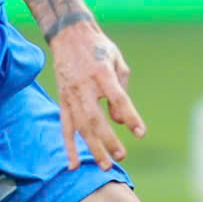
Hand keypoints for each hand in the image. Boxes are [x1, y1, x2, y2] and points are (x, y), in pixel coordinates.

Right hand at [48, 19, 144, 167]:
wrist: (68, 35)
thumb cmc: (98, 49)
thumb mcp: (117, 62)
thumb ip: (122, 91)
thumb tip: (119, 121)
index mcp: (102, 73)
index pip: (118, 99)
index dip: (130, 116)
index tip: (140, 132)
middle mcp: (84, 86)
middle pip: (96, 118)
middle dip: (109, 140)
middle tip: (122, 156)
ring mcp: (70, 95)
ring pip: (81, 127)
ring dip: (92, 148)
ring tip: (105, 165)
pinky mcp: (62, 100)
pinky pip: (65, 127)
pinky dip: (69, 146)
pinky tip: (73, 164)